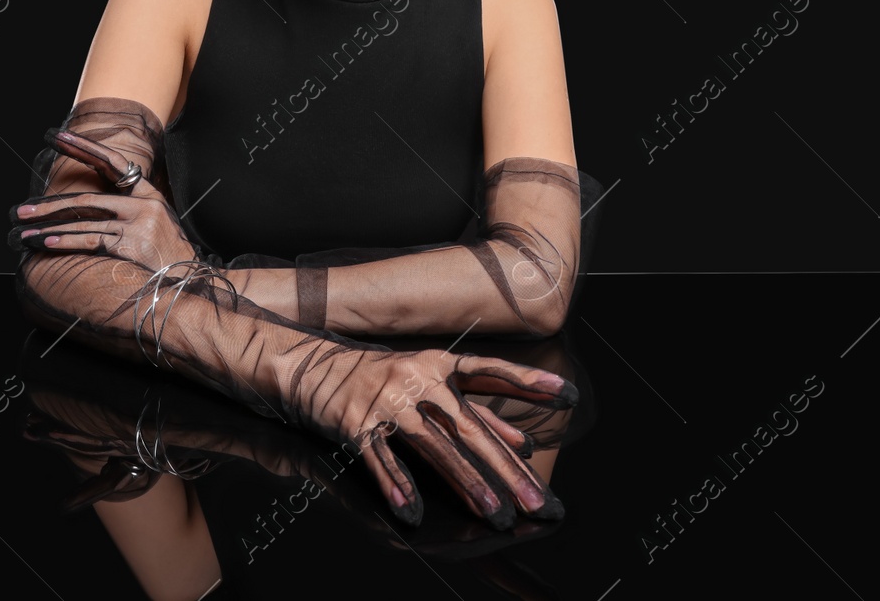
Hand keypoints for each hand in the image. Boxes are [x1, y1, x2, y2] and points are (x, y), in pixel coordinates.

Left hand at [9, 126, 200, 274]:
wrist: (192, 282)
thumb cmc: (169, 257)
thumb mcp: (156, 225)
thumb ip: (128, 211)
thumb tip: (85, 210)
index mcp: (148, 194)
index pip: (111, 162)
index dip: (83, 148)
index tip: (57, 137)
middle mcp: (144, 204)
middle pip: (88, 198)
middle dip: (50, 205)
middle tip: (21, 210)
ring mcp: (138, 224)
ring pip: (84, 221)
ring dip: (48, 228)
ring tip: (23, 232)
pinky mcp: (132, 244)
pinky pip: (90, 240)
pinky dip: (65, 241)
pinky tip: (45, 241)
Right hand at [297, 346, 574, 528]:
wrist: (312, 367)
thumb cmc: (383, 378)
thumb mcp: (431, 385)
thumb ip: (479, 412)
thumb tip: (525, 440)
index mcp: (439, 365)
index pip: (490, 372)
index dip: (527, 382)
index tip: (567, 394)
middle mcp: (416, 379)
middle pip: (468, 427)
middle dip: (504, 467)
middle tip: (535, 500)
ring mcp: (386, 401)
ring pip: (432, 446)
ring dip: (465, 482)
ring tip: (494, 514)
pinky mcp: (355, 424)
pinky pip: (380, 459)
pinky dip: (396, 486)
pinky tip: (413, 514)